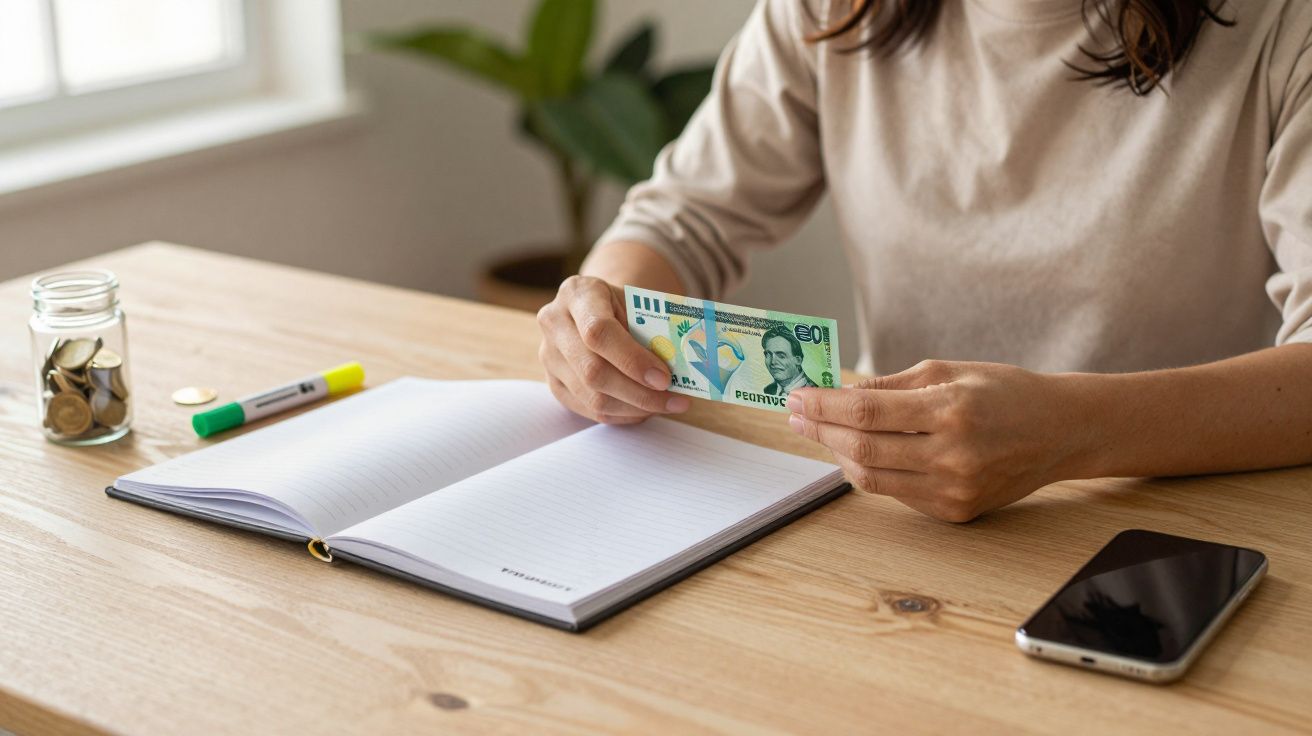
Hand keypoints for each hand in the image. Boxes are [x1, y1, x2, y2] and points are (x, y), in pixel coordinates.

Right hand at [537, 275, 690, 423]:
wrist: (596, 307)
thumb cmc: (623, 306)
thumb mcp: (639, 303)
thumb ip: (654, 330)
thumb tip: (681, 370)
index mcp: (577, 293)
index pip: (598, 332)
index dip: (632, 360)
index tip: (664, 378)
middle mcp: (554, 323)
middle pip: (593, 371)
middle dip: (639, 392)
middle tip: (674, 400)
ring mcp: (548, 356)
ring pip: (592, 397)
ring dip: (635, 408)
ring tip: (666, 406)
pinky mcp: (554, 383)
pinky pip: (589, 409)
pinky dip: (623, 414)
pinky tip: (645, 409)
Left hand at [786, 360, 1083, 521]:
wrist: (1061, 432)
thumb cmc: (1006, 393)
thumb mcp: (949, 371)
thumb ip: (891, 385)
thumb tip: (838, 392)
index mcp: (950, 410)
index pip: (867, 411)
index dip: (824, 405)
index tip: (797, 396)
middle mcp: (952, 456)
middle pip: (861, 449)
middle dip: (819, 429)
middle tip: (796, 414)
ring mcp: (954, 489)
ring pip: (871, 478)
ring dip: (837, 454)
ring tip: (820, 431)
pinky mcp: (955, 511)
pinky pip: (894, 493)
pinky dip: (868, 471)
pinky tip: (856, 451)